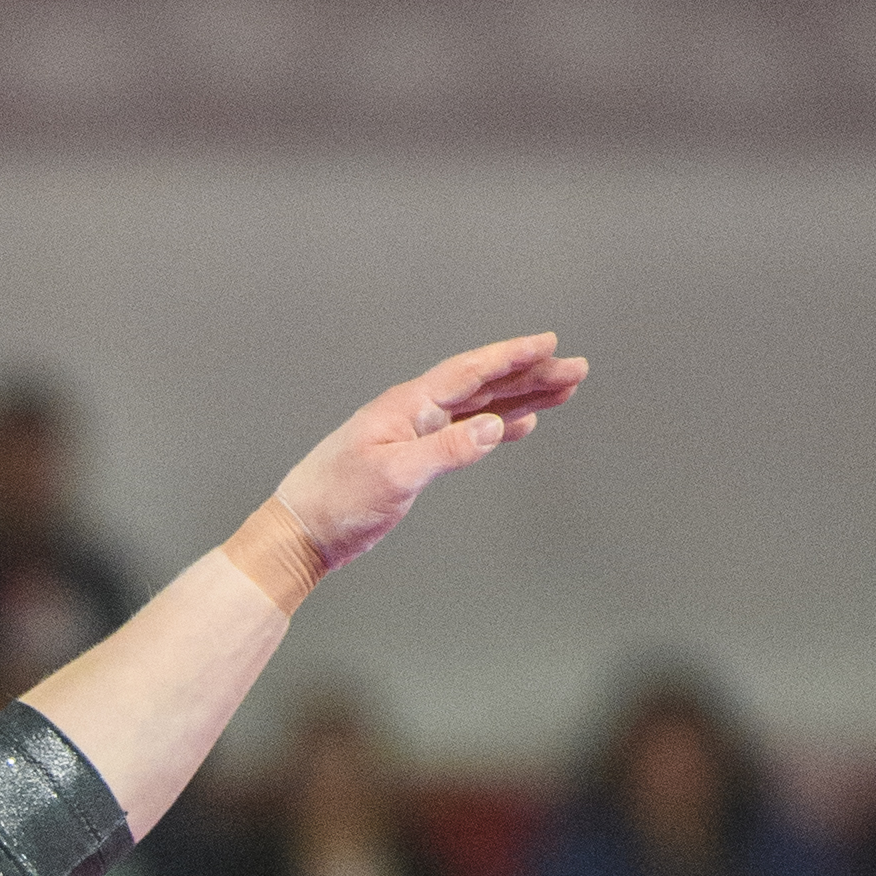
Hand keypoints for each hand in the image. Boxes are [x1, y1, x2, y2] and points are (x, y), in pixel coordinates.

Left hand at [273, 335, 587, 573]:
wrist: (300, 534)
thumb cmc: (336, 503)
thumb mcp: (395, 476)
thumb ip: (446, 450)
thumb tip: (495, 428)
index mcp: (407, 406)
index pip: (470, 371)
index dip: (511, 356)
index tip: (549, 342)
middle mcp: (413, 412)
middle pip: (483, 384)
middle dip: (530, 374)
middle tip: (575, 369)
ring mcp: (413, 433)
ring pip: (479, 406)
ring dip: (520, 397)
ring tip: (562, 390)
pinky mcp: (412, 458)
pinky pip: (464, 433)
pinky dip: (495, 427)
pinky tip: (519, 425)